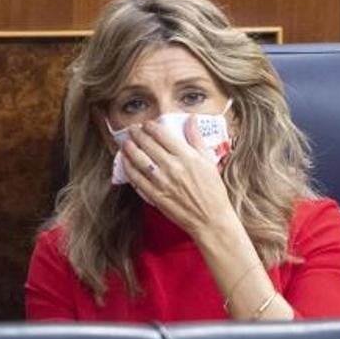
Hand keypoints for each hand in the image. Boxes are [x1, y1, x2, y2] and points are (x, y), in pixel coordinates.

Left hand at [121, 115, 238, 237]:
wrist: (210, 219)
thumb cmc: (213, 191)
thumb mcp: (209, 161)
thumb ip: (196, 139)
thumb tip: (191, 119)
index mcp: (187, 156)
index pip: (162, 135)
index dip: (150, 127)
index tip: (147, 124)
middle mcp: (173, 167)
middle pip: (148, 144)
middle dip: (137, 134)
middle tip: (133, 130)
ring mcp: (162, 181)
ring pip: (139, 159)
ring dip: (129, 148)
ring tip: (126, 143)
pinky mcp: (155, 195)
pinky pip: (137, 178)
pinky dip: (129, 168)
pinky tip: (126, 162)